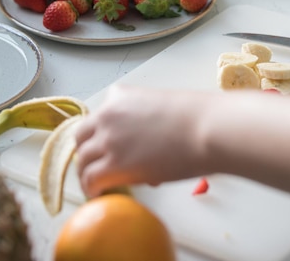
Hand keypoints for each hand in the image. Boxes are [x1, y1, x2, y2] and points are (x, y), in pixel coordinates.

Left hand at [75, 84, 203, 196]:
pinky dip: (90, 189)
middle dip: (88, 153)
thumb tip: (147, 155)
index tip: (107, 147)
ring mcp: (109, 139)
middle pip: (82, 137)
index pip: (98, 116)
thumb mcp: (163, 109)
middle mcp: (108, 114)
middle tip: (97, 167)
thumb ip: (146, 125)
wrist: (208, 129)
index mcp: (121, 96)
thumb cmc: (198, 118)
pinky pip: (90, 179)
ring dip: (87, 173)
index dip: (101, 135)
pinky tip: (98, 195)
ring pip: (82, 160)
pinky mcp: (114, 165)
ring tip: (95, 186)